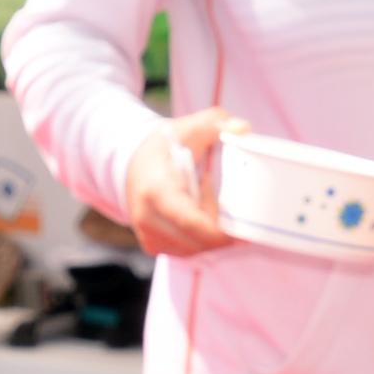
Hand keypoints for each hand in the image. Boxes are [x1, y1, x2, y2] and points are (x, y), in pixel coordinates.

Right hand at [120, 110, 245, 257]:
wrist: (130, 163)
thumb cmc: (165, 146)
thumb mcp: (190, 127)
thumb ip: (217, 123)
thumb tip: (243, 129)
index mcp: (157, 190)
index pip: (189, 221)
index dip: (218, 231)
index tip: (241, 227)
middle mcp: (147, 218)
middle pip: (197, 240)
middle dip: (219, 228)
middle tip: (226, 204)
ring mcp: (148, 235)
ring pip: (194, 249)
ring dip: (210, 233)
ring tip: (207, 203)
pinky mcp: (152, 245)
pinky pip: (187, 251)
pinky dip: (200, 238)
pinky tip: (198, 215)